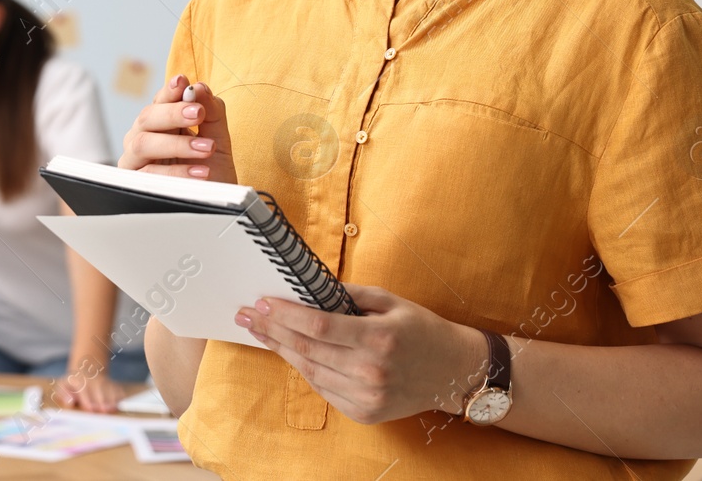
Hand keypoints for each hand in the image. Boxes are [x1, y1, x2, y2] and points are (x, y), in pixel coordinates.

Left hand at [52, 361, 127, 412]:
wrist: (86, 369)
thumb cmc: (72, 384)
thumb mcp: (62, 386)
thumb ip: (63, 394)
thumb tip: (70, 402)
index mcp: (79, 381)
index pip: (84, 390)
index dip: (87, 399)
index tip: (90, 408)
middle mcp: (93, 381)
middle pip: (99, 391)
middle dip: (102, 401)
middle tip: (104, 410)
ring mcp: (104, 382)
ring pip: (109, 390)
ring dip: (112, 400)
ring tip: (113, 409)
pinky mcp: (113, 385)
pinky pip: (117, 390)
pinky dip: (120, 396)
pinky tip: (120, 404)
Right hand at [119, 74, 236, 183]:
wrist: (218, 203)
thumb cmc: (213, 169)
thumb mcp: (218, 136)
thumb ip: (211, 110)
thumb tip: (198, 87)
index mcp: (160, 123)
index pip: (159, 100)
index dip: (168, 90)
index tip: (183, 82)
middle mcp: (142, 138)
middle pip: (146, 118)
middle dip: (172, 113)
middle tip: (198, 113)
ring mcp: (136, 161)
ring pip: (142, 144)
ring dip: (176, 144)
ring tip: (206, 148)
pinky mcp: (136, 185)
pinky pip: (150, 174)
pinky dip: (177, 172)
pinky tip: (200, 172)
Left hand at [235, 284, 483, 425]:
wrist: (454, 372)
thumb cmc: (422, 330)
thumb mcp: (390, 301)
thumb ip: (349, 294)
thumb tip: (309, 287)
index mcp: (378, 338)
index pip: (319, 326)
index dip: (286, 315)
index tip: (262, 303)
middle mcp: (371, 371)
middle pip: (308, 349)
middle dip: (273, 331)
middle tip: (248, 316)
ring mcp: (367, 397)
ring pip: (311, 372)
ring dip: (282, 350)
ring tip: (261, 333)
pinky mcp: (365, 413)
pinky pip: (324, 390)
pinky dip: (305, 370)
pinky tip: (290, 353)